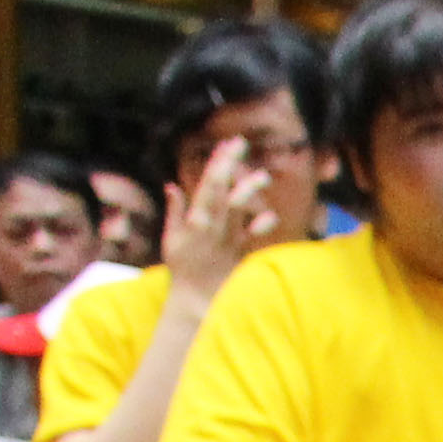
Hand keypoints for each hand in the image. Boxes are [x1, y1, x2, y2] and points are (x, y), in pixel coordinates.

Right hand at [162, 139, 277, 305]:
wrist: (195, 298)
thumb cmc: (182, 268)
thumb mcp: (171, 238)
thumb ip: (175, 211)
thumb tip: (171, 185)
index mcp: (194, 218)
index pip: (206, 183)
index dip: (216, 162)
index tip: (225, 144)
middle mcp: (211, 225)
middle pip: (222, 188)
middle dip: (231, 164)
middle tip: (241, 143)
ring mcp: (226, 239)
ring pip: (238, 208)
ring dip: (249, 189)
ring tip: (263, 176)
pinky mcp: (238, 254)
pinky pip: (252, 238)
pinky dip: (261, 227)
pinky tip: (271, 216)